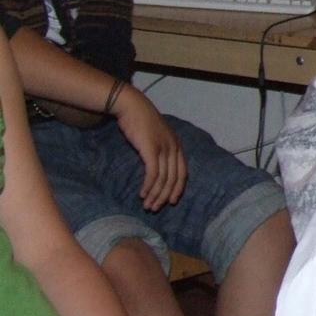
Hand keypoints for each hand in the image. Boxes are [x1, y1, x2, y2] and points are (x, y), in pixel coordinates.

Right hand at [113, 89, 187, 210]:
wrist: (132, 107)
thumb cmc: (141, 123)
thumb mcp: (156, 138)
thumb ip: (160, 151)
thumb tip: (157, 168)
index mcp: (177, 146)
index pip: (183, 173)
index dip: (178, 189)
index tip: (171, 202)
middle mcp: (174, 148)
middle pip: (174, 179)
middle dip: (165, 196)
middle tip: (155, 208)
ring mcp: (164, 148)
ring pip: (163, 179)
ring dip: (155, 195)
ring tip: (147, 205)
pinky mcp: (151, 149)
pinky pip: (153, 173)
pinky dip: (148, 186)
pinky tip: (142, 194)